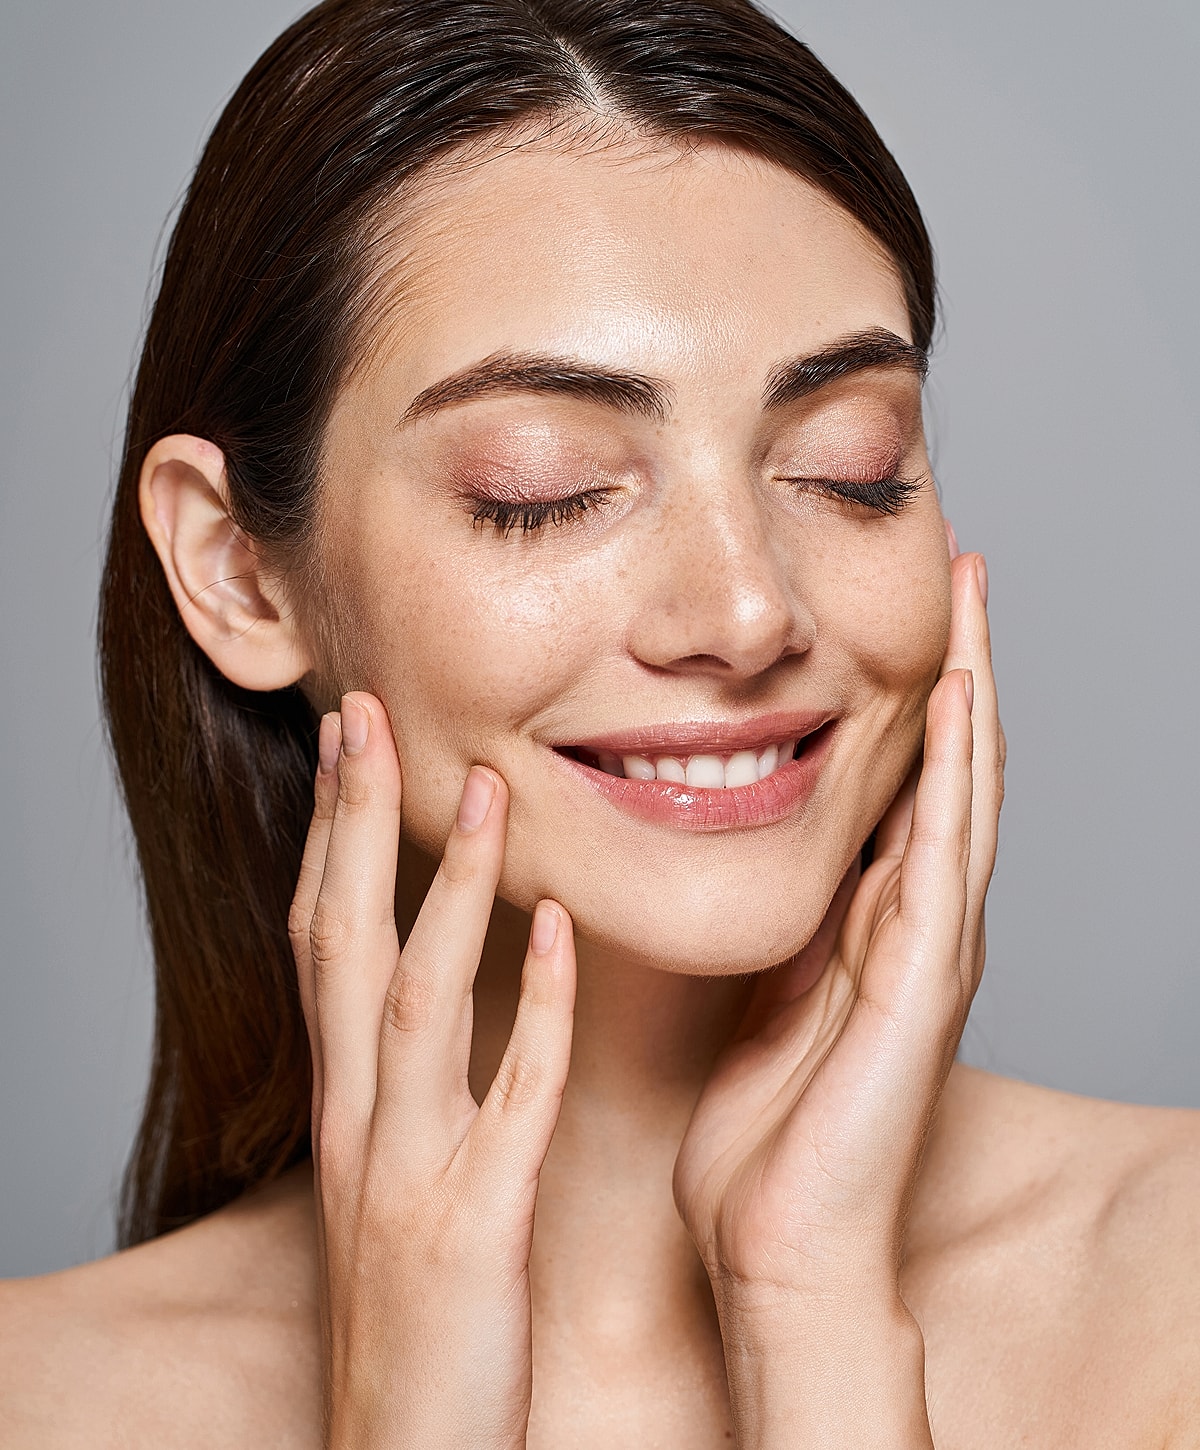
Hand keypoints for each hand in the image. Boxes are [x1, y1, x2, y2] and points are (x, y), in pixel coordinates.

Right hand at [288, 695, 575, 1449]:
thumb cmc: (414, 1311)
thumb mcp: (392, 1180)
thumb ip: (408, 1086)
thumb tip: (428, 994)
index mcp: (345, 1106)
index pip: (321, 944)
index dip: (326, 840)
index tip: (345, 744)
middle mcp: (360, 1122)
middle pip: (341, 943)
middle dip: (351, 825)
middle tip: (366, 713)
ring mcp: (409, 1169)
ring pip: (415, 1001)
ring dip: (448, 890)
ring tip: (484, 790)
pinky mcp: (472, 1224)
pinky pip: (507, 1100)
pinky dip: (527, 1008)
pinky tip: (556, 930)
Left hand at [673, 553, 1000, 1442]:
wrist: (782, 1241)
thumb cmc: (766, 1134)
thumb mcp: (765, 995)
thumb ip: (782, 925)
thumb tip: (754, 853)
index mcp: (873, 923)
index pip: (905, 782)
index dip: (912, 694)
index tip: (897, 609)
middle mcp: (916, 921)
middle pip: (950, 766)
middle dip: (958, 664)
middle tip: (958, 566)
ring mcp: (930, 947)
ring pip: (965, 788)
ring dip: (972, 686)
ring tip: (971, 592)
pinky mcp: (924, 978)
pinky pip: (944, 851)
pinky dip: (956, 770)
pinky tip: (959, 696)